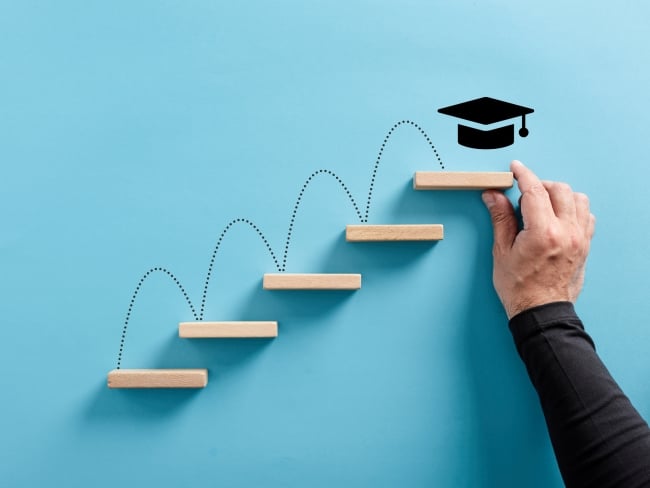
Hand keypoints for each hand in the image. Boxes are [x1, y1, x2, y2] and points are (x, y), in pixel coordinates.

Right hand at [481, 161, 595, 318]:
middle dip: (540, 185)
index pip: (534, 191)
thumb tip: (493, 196)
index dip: (523, 175)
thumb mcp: (502, 251)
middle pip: (559, 189)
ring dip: (559, 195)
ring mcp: (580, 238)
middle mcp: (566, 232)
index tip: (516, 168)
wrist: (541, 311)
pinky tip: (557, 217)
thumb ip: (501, 219)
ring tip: (542, 205)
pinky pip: (586, 215)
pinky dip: (573, 209)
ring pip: (577, 199)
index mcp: (542, 232)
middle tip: (523, 194)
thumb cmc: (519, 287)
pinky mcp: (585, 245)